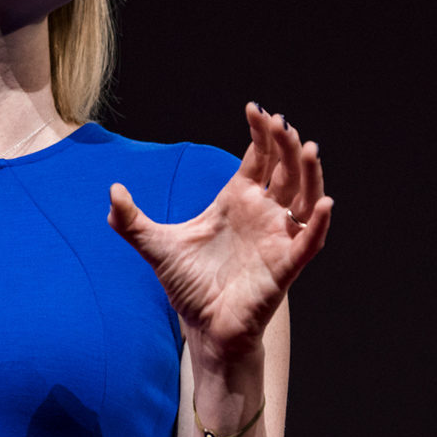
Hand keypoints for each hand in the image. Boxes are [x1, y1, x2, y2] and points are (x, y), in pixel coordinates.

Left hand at [108, 103, 331, 361]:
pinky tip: (324, 202)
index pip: (257, 159)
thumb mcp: (154, 246)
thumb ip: (130, 220)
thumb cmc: (188, 286)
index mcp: (237, 201)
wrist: (203, 328)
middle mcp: (262, 214)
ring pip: (304, 198)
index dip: (260, 134)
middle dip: (285, 144)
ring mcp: (276, 239)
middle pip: (284, 170)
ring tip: (308, 148)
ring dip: (309, 174)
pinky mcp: (285, 267)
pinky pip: (309, 242)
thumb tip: (112, 192)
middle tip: (281, 120)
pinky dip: (318, 223)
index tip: (254, 108)